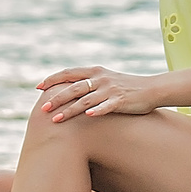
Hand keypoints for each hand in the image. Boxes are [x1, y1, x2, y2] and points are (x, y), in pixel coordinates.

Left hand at [37, 66, 158, 120]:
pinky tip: (88, 116)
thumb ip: (89, 83)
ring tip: (55, 120)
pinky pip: (107, 106)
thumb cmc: (126, 88)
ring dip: (69, 110)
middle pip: (73, 88)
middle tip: (42, 108)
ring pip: (85, 100)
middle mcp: (101, 78)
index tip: (38, 87)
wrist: (152, 89)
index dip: (52, 79)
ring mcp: (110, 89)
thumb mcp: (106, 80)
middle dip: (56, 98)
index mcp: (95, 72)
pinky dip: (97, 111)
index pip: (69, 73)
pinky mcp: (121, 100)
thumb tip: (69, 91)